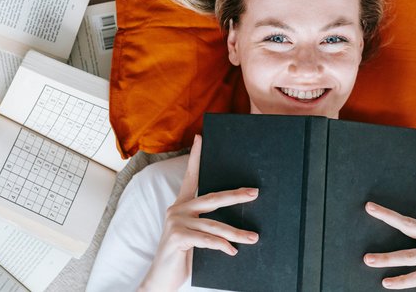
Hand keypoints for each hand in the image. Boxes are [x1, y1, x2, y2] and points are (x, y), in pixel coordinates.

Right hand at [138, 135, 259, 291]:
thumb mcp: (194, 235)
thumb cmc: (180, 255)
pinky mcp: (177, 237)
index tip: (200, 138)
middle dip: (236, 195)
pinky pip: (206, 239)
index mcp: (181, 205)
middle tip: (254, 193)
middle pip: (213, 198)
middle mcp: (177, 209)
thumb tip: (233, 218)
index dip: (195, 157)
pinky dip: (222, 245)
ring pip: (214, 224)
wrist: (160, 279)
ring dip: (236, 232)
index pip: (190, 176)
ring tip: (253, 237)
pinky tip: (232, 251)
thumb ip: (206, 223)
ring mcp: (176, 223)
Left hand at [363, 202, 415, 290]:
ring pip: (410, 256)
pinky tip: (387, 282)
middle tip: (369, 213)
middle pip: (409, 226)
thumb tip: (390, 232)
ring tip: (368, 260)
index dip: (390, 213)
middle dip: (388, 218)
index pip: (410, 219)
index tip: (371, 207)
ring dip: (387, 258)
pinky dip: (401, 281)